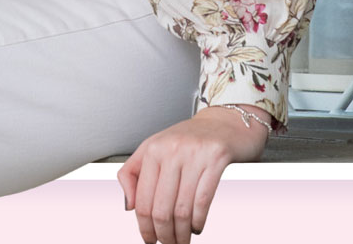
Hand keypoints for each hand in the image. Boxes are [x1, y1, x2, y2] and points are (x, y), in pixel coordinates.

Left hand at [117, 104, 270, 243]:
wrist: (224, 121)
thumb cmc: (189, 138)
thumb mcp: (155, 148)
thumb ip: (134, 173)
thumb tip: (129, 205)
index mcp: (152, 148)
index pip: (142, 200)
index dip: (144, 227)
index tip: (149, 238)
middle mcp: (171, 149)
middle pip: (161, 209)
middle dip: (164, 235)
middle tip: (168, 243)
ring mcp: (194, 154)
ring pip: (182, 210)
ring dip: (182, 234)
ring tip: (182, 239)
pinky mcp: (216, 158)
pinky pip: (203, 201)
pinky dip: (198, 221)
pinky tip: (196, 226)